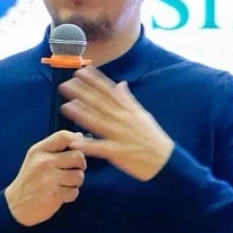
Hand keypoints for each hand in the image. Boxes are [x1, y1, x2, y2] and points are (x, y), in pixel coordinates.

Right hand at [4, 130, 87, 226]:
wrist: (15, 205)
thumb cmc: (29, 180)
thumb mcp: (35, 158)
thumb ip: (55, 146)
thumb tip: (80, 136)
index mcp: (39, 150)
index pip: (64, 136)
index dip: (77, 141)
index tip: (78, 149)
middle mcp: (44, 162)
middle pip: (78, 156)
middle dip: (80, 165)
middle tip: (72, 171)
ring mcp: (50, 179)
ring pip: (79, 176)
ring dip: (75, 182)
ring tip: (64, 184)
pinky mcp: (54, 194)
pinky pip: (74, 192)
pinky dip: (70, 195)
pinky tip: (60, 195)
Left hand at [58, 66, 174, 181]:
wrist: (165, 161)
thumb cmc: (153, 137)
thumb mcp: (143, 114)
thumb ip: (129, 99)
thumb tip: (121, 83)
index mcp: (129, 110)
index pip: (109, 91)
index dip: (95, 81)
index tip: (81, 72)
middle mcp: (123, 120)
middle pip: (100, 103)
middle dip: (83, 93)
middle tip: (66, 84)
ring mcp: (120, 136)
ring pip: (98, 122)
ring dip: (82, 114)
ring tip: (66, 106)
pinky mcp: (118, 153)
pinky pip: (101, 148)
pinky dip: (88, 145)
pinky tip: (76, 142)